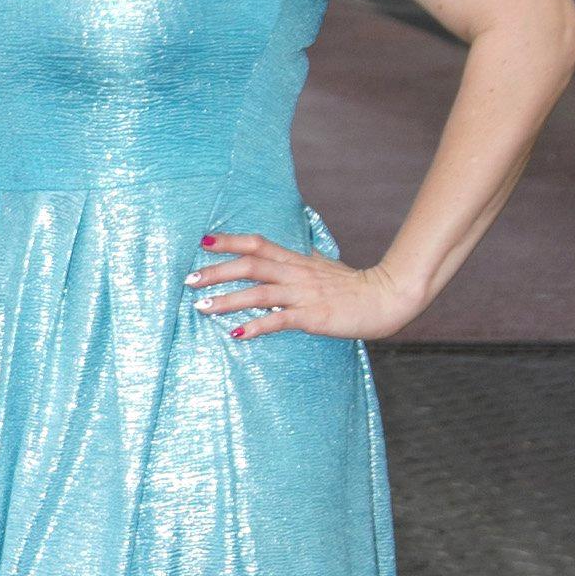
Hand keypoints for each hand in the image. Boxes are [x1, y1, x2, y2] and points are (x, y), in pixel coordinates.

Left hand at [187, 234, 424, 343]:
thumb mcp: (326, 265)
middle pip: (250, 265)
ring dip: (227, 300)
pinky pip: (279, 321)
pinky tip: (236, 334)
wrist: (385, 298)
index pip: (258, 243)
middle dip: (217, 271)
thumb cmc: (354, 285)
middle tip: (189, 278)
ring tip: (202, 307)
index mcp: (297, 260)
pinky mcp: (312, 317)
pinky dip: (255, 327)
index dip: (230, 241)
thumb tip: (298, 248)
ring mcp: (303, 295)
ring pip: (258, 294)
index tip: (203, 241)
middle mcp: (295, 273)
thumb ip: (306, 257)